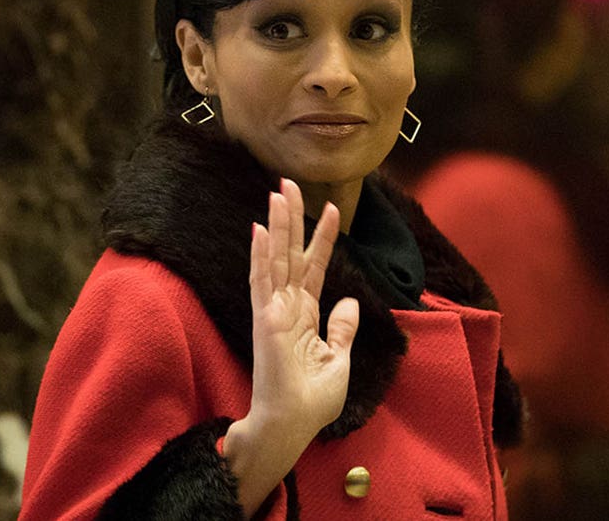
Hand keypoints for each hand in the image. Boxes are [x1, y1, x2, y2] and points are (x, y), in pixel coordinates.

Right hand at [248, 178, 358, 441]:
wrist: (292, 425)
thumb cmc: (312, 401)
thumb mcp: (338, 360)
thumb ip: (342, 330)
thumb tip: (349, 303)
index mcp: (305, 315)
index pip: (314, 267)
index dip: (322, 237)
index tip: (331, 206)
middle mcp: (287, 307)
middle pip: (292, 253)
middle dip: (292, 218)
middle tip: (289, 182)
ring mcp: (273, 311)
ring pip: (276, 258)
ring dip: (276, 225)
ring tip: (277, 192)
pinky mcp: (264, 320)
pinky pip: (262, 281)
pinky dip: (260, 255)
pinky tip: (259, 229)